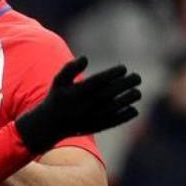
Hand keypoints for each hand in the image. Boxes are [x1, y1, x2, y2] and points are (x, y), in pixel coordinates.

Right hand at [15, 56, 141, 153]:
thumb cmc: (57, 98)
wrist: (49, 125)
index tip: (123, 68)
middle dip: (126, 84)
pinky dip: (125, 115)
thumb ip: (69, 68)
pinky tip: (132, 108)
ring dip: (128, 98)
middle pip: (110, 92)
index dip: (113, 73)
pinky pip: (114, 121)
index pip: (98, 80)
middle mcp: (84, 104)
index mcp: (75, 92)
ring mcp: (90, 117)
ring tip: (136, 91)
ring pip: (114, 106)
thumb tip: (85, 58)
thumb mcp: (58, 82)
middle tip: (137, 77)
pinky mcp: (95, 127)